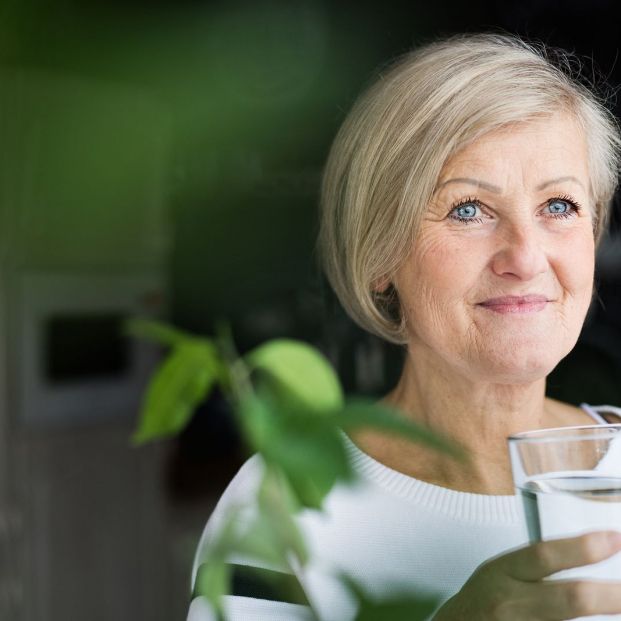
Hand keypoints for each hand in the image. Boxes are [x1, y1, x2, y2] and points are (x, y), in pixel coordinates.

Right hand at [433, 530, 620, 619]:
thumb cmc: (483, 601)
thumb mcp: (502, 571)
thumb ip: (537, 566)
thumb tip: (589, 556)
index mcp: (504, 573)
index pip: (544, 555)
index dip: (582, 548)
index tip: (615, 538)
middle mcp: (512, 603)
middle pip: (571, 598)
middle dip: (611, 595)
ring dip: (602, 617)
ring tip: (616, 602)